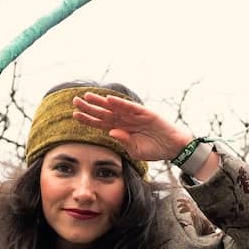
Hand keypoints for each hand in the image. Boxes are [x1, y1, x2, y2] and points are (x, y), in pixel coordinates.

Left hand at [71, 91, 192, 162]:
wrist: (173, 148)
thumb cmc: (154, 150)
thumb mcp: (136, 151)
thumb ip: (124, 142)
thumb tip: (111, 132)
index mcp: (121, 130)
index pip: (100, 123)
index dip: (88, 119)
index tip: (75, 115)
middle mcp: (125, 120)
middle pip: (104, 112)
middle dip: (89, 107)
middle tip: (75, 101)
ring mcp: (134, 116)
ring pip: (114, 107)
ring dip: (101, 101)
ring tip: (87, 96)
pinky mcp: (145, 113)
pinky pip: (130, 107)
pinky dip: (120, 103)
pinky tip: (109, 99)